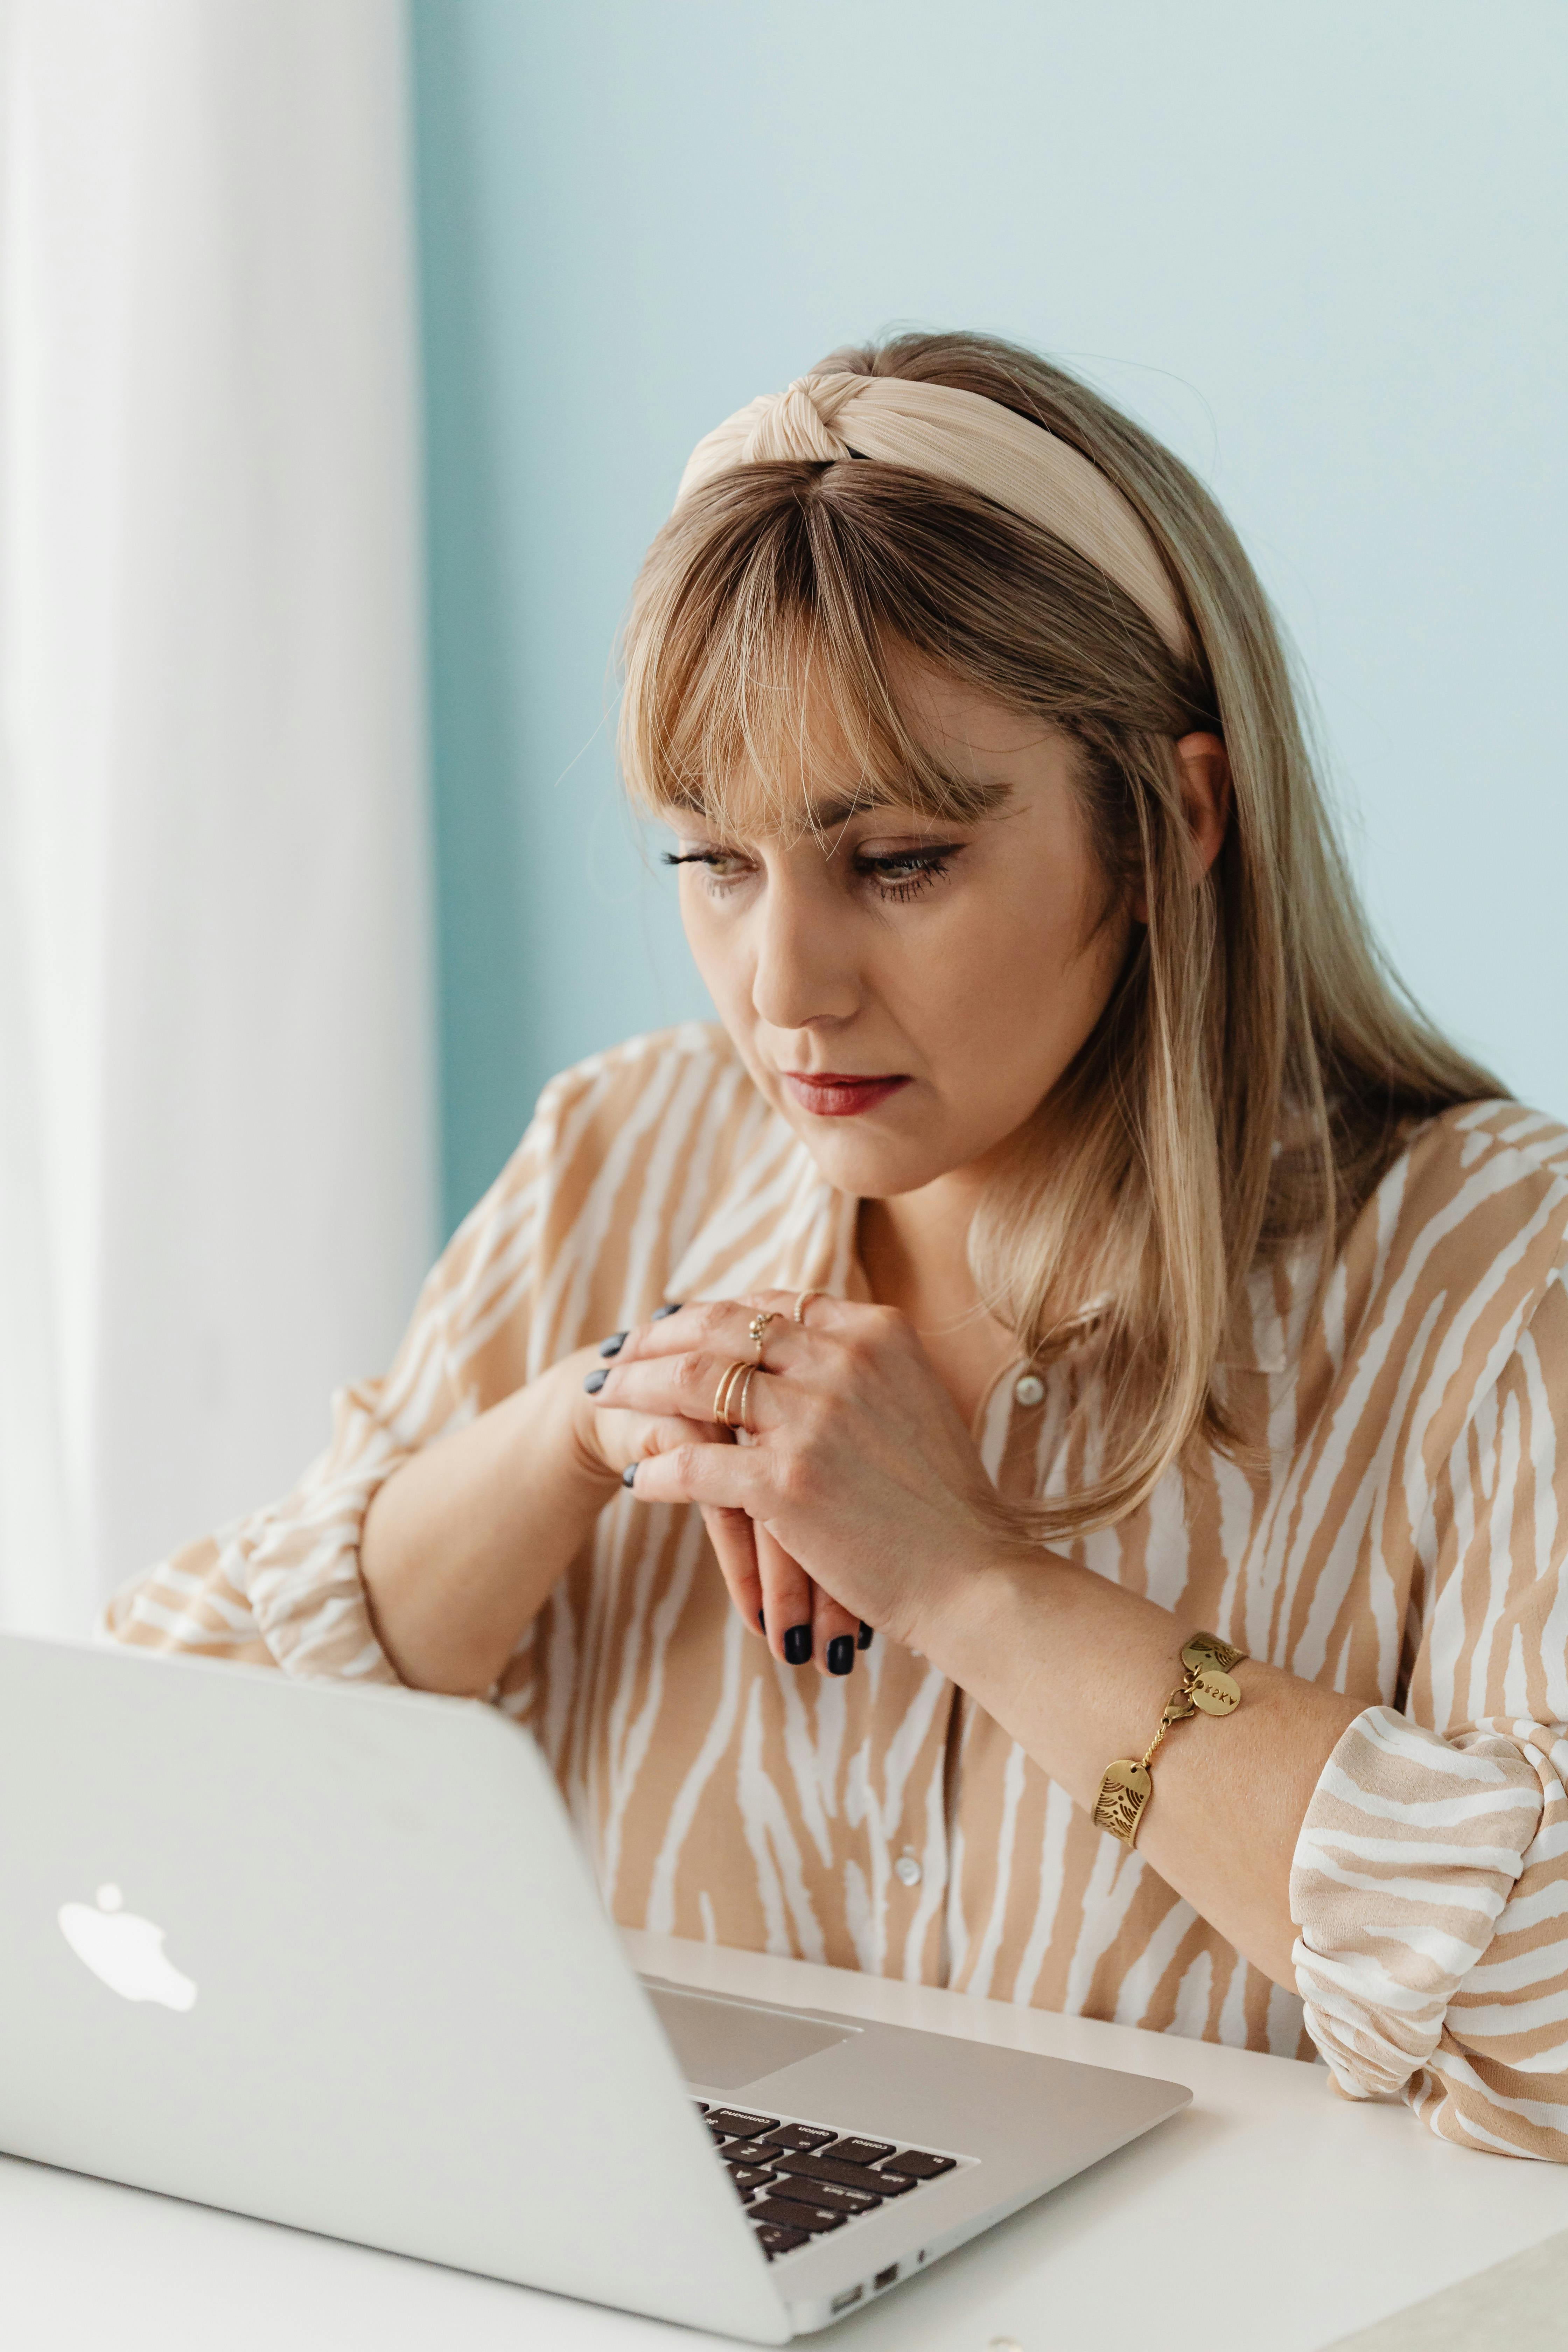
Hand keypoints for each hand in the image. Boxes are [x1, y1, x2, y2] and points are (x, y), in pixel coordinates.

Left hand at [592, 1292, 1018, 1670]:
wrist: (975, 1574)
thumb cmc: (946, 1502)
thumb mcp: (914, 1400)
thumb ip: (859, 1366)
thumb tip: (799, 1345)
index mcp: (875, 1332)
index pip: (770, 1302)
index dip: (710, 1311)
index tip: (671, 1324)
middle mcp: (841, 1361)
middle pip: (719, 1329)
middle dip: (656, 1339)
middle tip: (616, 1354)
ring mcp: (812, 1419)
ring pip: (694, 1384)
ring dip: (638, 1390)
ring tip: (604, 1401)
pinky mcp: (787, 1481)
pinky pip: (696, 1462)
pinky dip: (659, 1468)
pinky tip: (638, 1479)